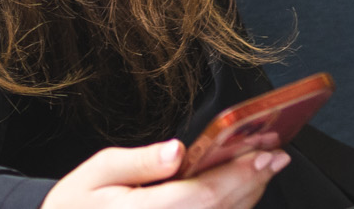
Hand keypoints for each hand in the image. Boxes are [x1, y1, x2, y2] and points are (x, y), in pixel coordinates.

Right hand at [40, 139, 288, 208]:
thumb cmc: (77, 206)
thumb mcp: (98, 172)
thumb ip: (139, 161)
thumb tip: (177, 150)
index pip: (202, 196)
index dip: (236, 176)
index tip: (262, 154)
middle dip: (252, 181)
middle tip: (276, 155)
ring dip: (248, 197)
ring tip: (264, 169)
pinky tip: (240, 194)